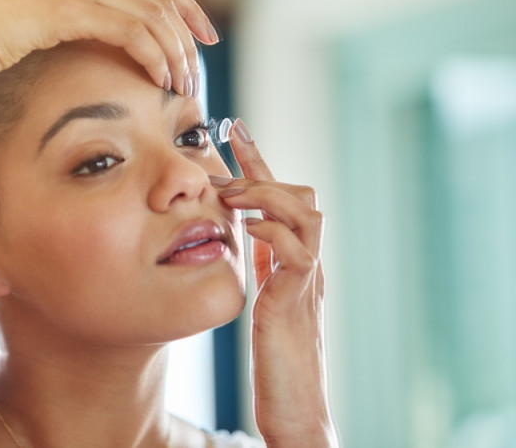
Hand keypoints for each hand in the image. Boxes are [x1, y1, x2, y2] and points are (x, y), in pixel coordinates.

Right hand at [0, 0, 218, 94]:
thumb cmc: (5, 34)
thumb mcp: (58, 23)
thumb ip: (92, 24)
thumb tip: (121, 42)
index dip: (188, 10)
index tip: (204, 37)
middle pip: (164, 0)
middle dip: (191, 35)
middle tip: (200, 67)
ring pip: (154, 18)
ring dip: (175, 55)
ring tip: (182, 86)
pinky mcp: (74, 10)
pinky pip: (131, 33)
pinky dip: (153, 57)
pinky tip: (159, 81)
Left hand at [210, 119, 336, 446]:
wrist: (296, 404)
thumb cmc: (275, 357)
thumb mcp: (262, 299)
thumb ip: (260, 267)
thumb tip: (238, 234)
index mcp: (292, 260)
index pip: (278, 200)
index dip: (257, 161)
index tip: (232, 128)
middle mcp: (306, 262)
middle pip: (302, 195)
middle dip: (261, 169)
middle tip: (225, 155)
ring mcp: (307, 279)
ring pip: (306, 212)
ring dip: (265, 195)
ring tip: (231, 194)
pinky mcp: (297, 300)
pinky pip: (295, 250)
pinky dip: (271, 231)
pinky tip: (246, 229)